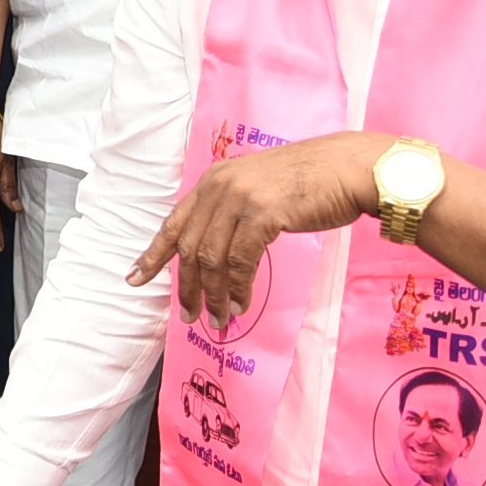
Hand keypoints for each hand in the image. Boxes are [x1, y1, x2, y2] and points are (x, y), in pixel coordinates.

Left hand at [130, 133, 381, 326]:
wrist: (350, 167)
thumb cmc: (311, 183)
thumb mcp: (257, 190)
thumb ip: (231, 212)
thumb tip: (211, 253)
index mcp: (213, 179)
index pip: (174, 222)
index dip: (153, 254)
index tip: (135, 278)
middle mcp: (220, 186)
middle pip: (190, 247)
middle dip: (188, 288)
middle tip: (190, 316)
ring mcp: (240, 197)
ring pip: (212, 258)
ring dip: (214, 295)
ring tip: (219, 318)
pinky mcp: (263, 212)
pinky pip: (239, 261)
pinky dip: (237, 287)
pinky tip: (241, 303)